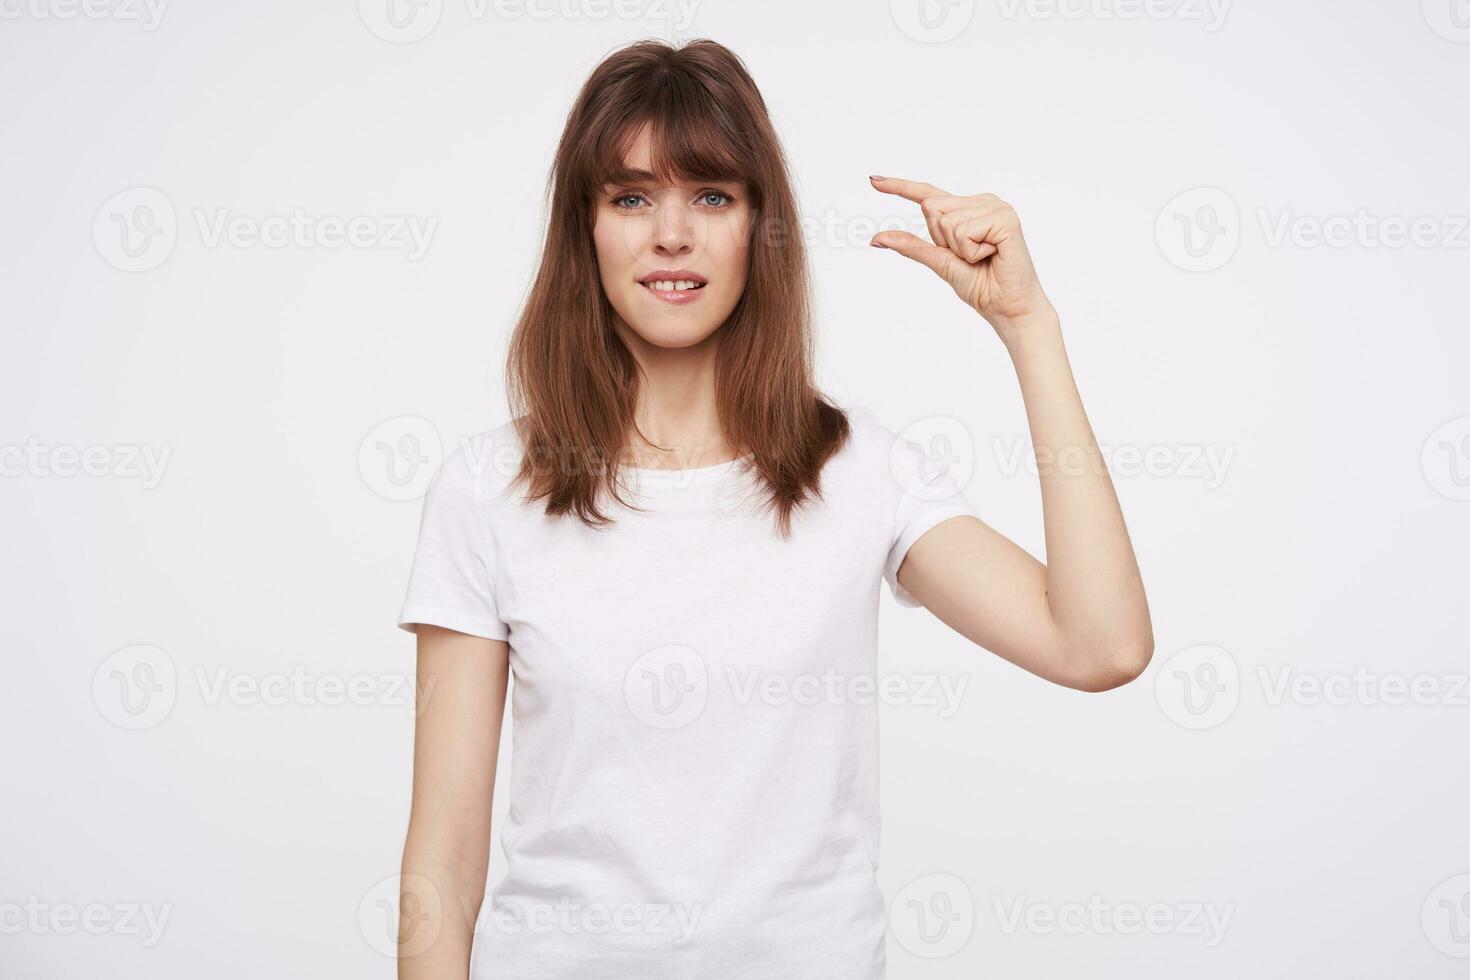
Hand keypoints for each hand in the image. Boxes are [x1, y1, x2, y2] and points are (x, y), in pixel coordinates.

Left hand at [869, 176, 1055, 339]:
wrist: (1007, 307)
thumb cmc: (980, 285)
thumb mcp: (939, 262)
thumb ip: (911, 246)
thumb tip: (876, 238)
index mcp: (967, 209)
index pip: (928, 194)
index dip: (900, 187)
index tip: (873, 180)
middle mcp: (982, 202)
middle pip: (931, 207)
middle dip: (942, 240)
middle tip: (970, 256)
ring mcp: (995, 207)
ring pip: (947, 221)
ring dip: (959, 248)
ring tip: (983, 257)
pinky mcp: (1005, 218)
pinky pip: (965, 231)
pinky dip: (972, 251)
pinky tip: (992, 254)